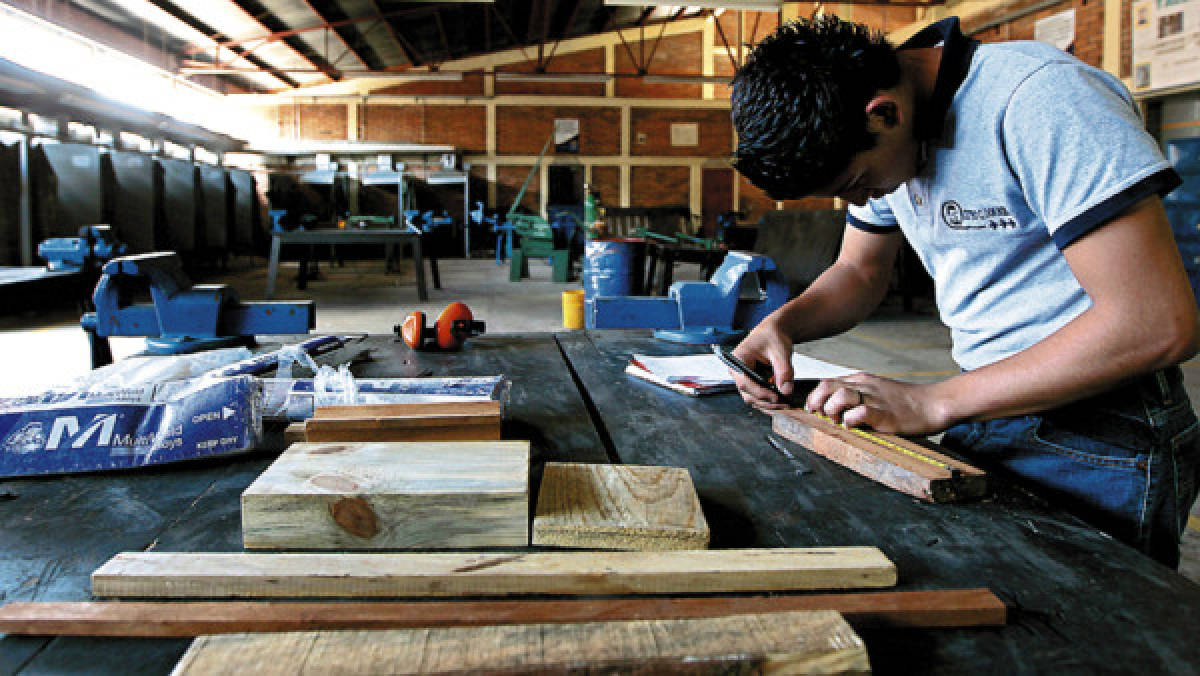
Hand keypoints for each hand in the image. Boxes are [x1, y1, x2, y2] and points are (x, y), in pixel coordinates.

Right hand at [730, 318, 794, 409]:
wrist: (773, 333)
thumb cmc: (773, 337)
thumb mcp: (780, 352)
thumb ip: (784, 371)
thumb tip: (786, 391)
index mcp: (738, 359)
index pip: (745, 382)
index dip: (760, 393)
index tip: (776, 398)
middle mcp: (736, 371)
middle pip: (747, 394)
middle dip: (766, 401)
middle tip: (784, 404)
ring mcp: (742, 378)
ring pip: (752, 398)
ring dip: (768, 403)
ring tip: (784, 402)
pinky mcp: (750, 382)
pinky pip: (757, 395)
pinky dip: (768, 399)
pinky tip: (780, 399)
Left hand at [805, 373, 952, 435]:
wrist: (933, 404)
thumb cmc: (905, 402)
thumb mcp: (877, 391)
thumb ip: (857, 395)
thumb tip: (834, 408)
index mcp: (861, 380)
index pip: (827, 382)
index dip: (815, 397)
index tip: (813, 410)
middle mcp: (865, 386)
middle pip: (827, 386)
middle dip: (816, 402)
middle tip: (819, 416)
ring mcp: (874, 399)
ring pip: (840, 396)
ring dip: (832, 410)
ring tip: (837, 421)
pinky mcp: (885, 414)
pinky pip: (861, 413)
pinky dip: (851, 420)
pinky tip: (853, 426)